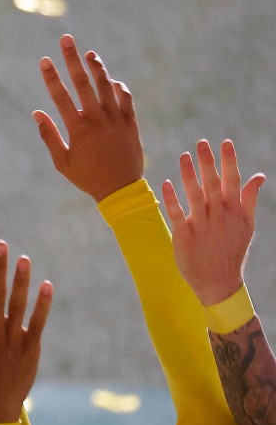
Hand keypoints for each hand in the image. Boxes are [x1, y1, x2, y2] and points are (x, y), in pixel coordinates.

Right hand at [33, 34, 143, 201]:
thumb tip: (37, 113)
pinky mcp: (131, 122)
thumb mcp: (62, 162)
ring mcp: (117, 119)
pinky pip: (126, 98)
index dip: (51, 77)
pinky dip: (118, 87)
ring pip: (107, 85)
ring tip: (89, 54)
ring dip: (97, 67)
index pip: (61, 97)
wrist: (122, 190)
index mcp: (79, 130)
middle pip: (83, 83)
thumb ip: (49, 136)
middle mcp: (98, 120)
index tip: (44, 60)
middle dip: (73, 59)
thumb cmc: (87, 178)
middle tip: (67, 40)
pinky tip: (111, 80)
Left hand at [163, 139, 264, 305]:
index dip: (229, 161)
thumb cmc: (232, 250)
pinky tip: (166, 183)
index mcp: (234, 211)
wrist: (218, 282)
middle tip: (201, 142)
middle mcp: (218, 215)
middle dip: (207, 162)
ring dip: (189, 175)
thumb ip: (249, 199)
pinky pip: (177, 213)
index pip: (232, 181)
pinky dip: (172, 198)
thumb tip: (259, 175)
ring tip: (183, 156)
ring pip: (194, 195)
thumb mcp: (247, 225)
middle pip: (212, 184)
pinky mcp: (184, 235)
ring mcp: (201, 225)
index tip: (226, 142)